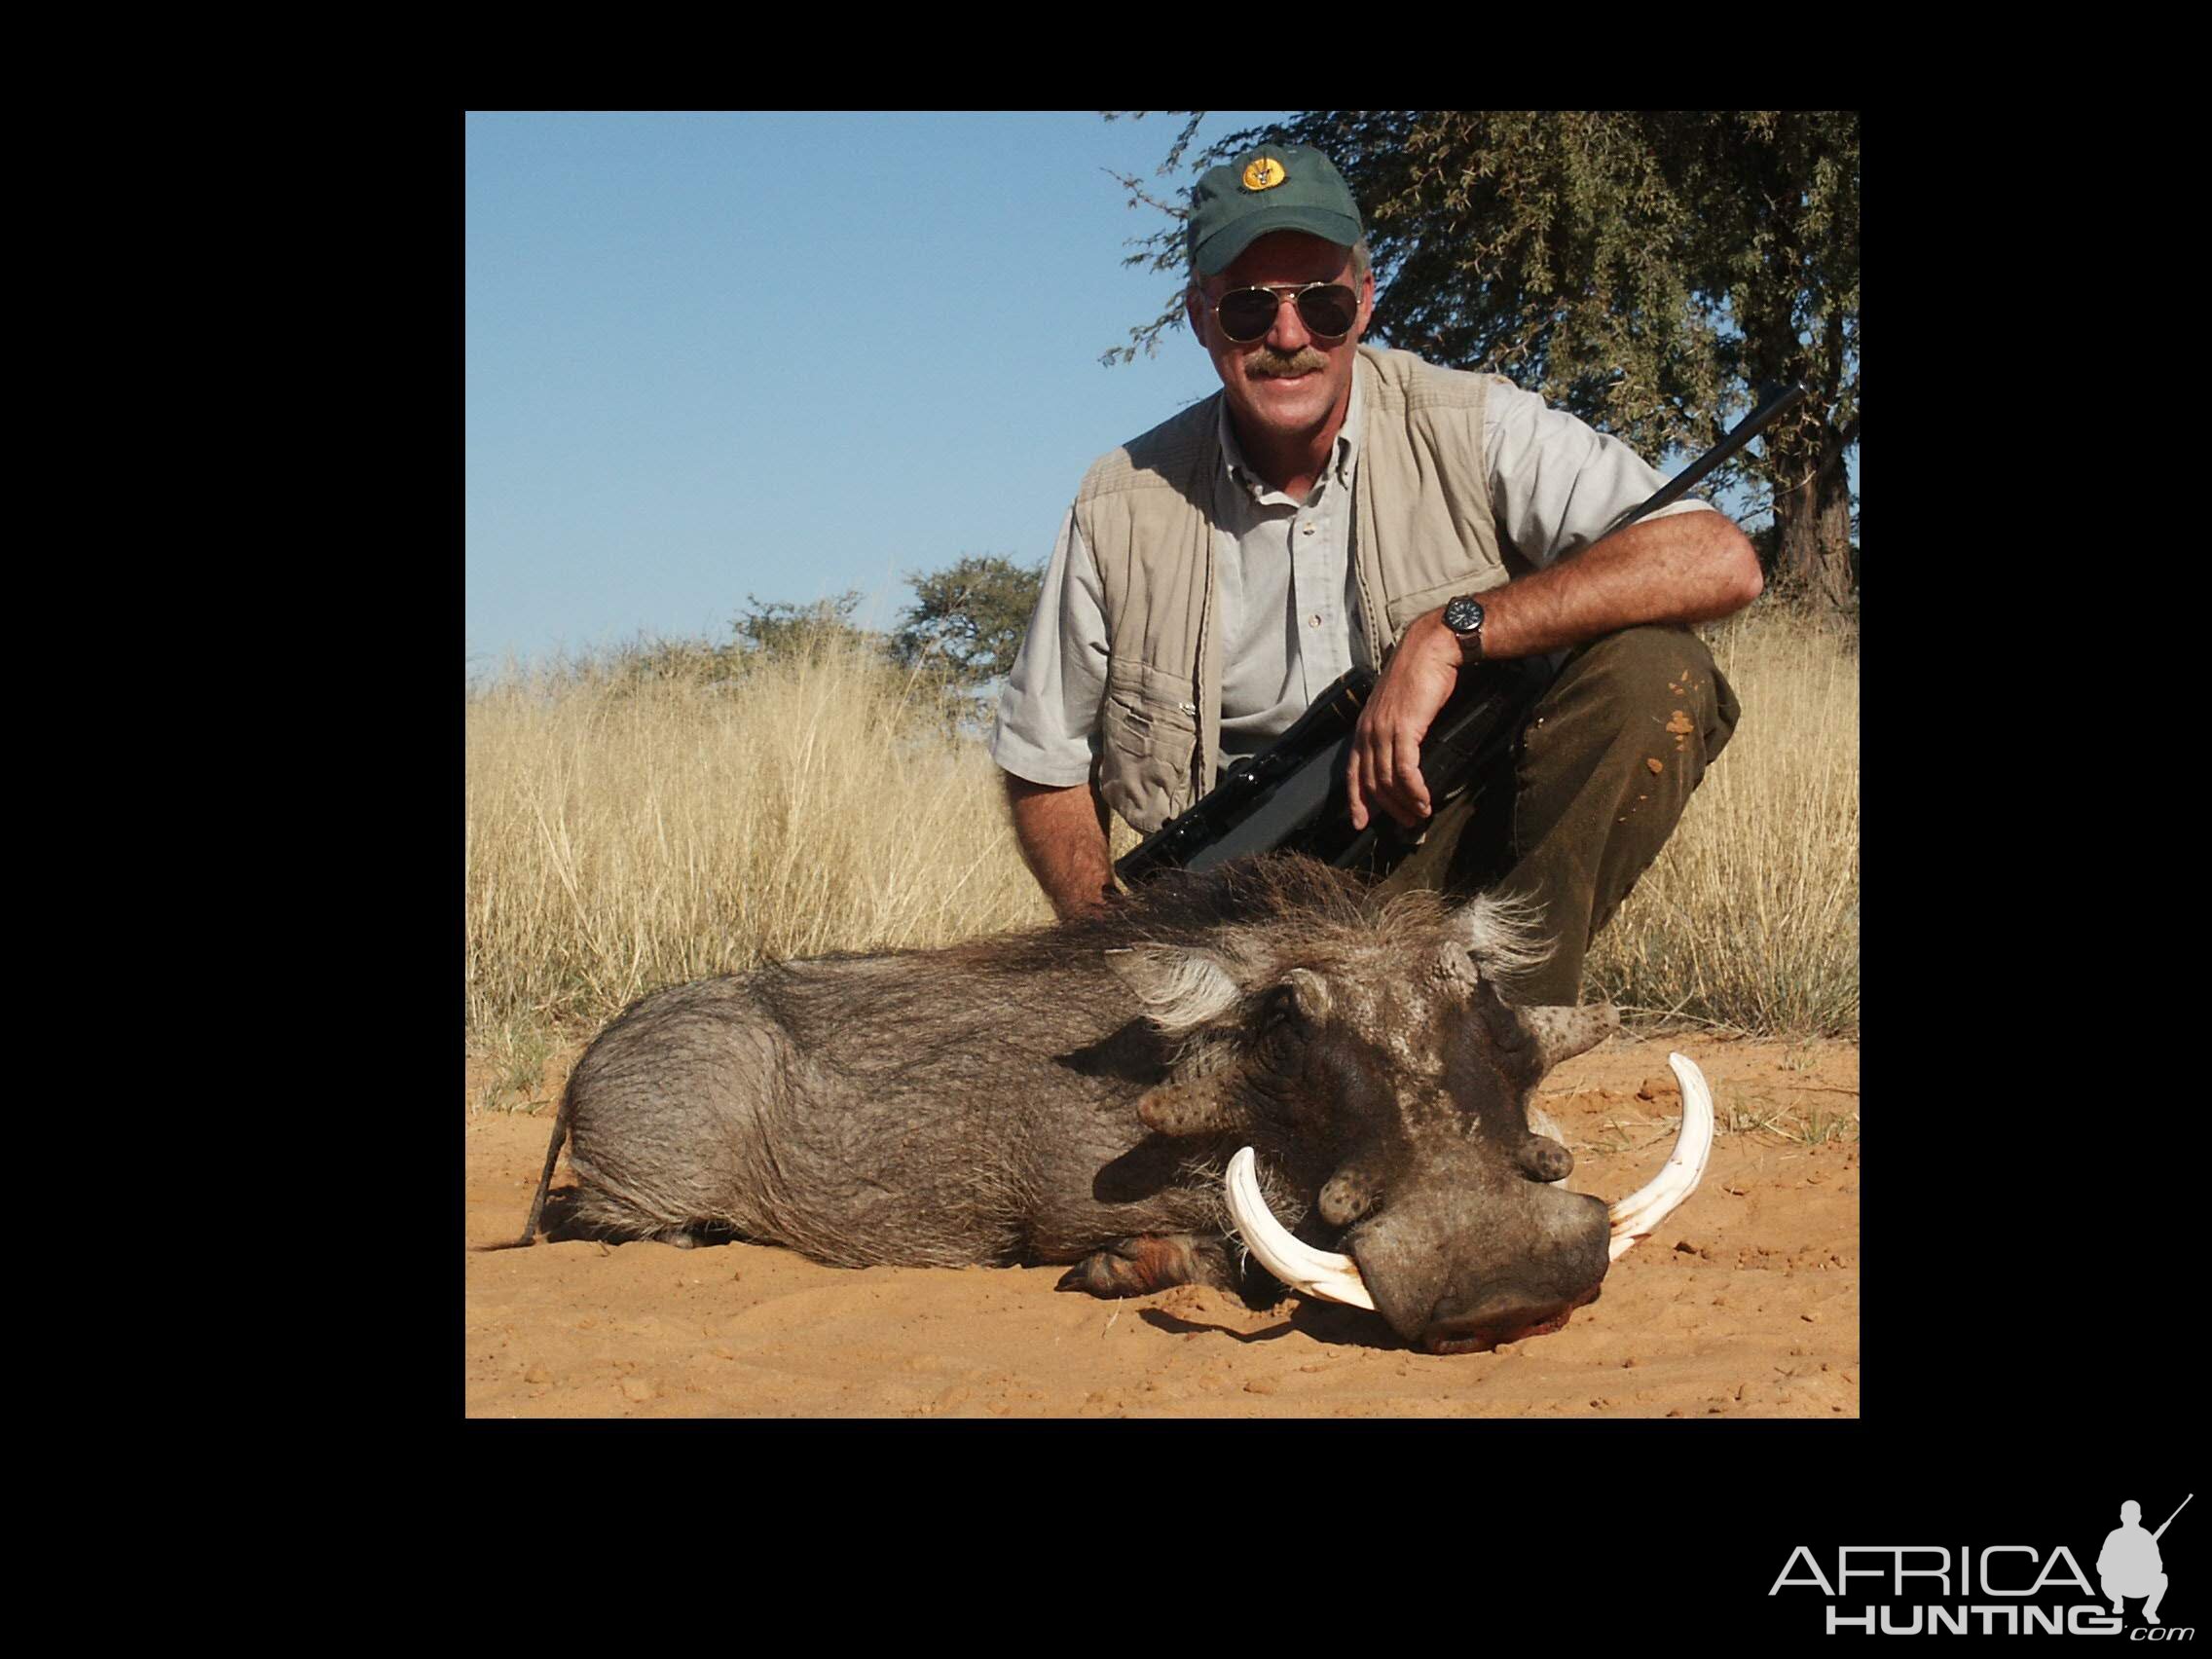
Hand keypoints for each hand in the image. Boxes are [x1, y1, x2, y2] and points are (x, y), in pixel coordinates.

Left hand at [1346, 611, 1462, 830]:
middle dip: (1387, 808)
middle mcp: (1368, 731)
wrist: (1431, 649)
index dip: (1355, 799)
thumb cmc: (1421, 674)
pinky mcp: (1403, 729)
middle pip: (1370, 781)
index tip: (1360, 821)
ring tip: (1420, 816)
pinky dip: (1415, 790)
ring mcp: (1383, 730)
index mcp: (1364, 726)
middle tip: (1405, 823)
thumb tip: (1405, 753)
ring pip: (1387, 780)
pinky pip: (1405, 771)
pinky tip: (1424, 801)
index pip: (1352, 771)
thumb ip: (1396, 729)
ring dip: (1405, 803)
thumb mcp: (1400, 706)